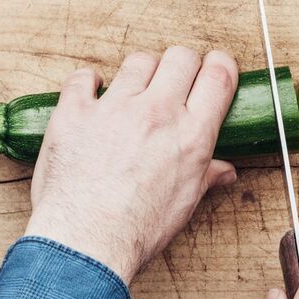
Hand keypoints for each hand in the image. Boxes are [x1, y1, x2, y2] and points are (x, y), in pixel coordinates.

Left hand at [25, 47, 239, 282]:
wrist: (86, 242)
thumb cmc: (136, 230)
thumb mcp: (184, 204)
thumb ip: (205, 176)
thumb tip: (223, 171)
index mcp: (191, 134)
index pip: (218, 75)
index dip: (219, 65)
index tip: (212, 69)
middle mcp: (157, 112)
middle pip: (180, 57)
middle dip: (181, 65)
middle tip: (172, 82)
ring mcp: (115, 108)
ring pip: (137, 61)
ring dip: (139, 73)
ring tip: (132, 93)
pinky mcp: (75, 111)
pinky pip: (83, 77)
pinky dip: (88, 82)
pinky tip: (91, 95)